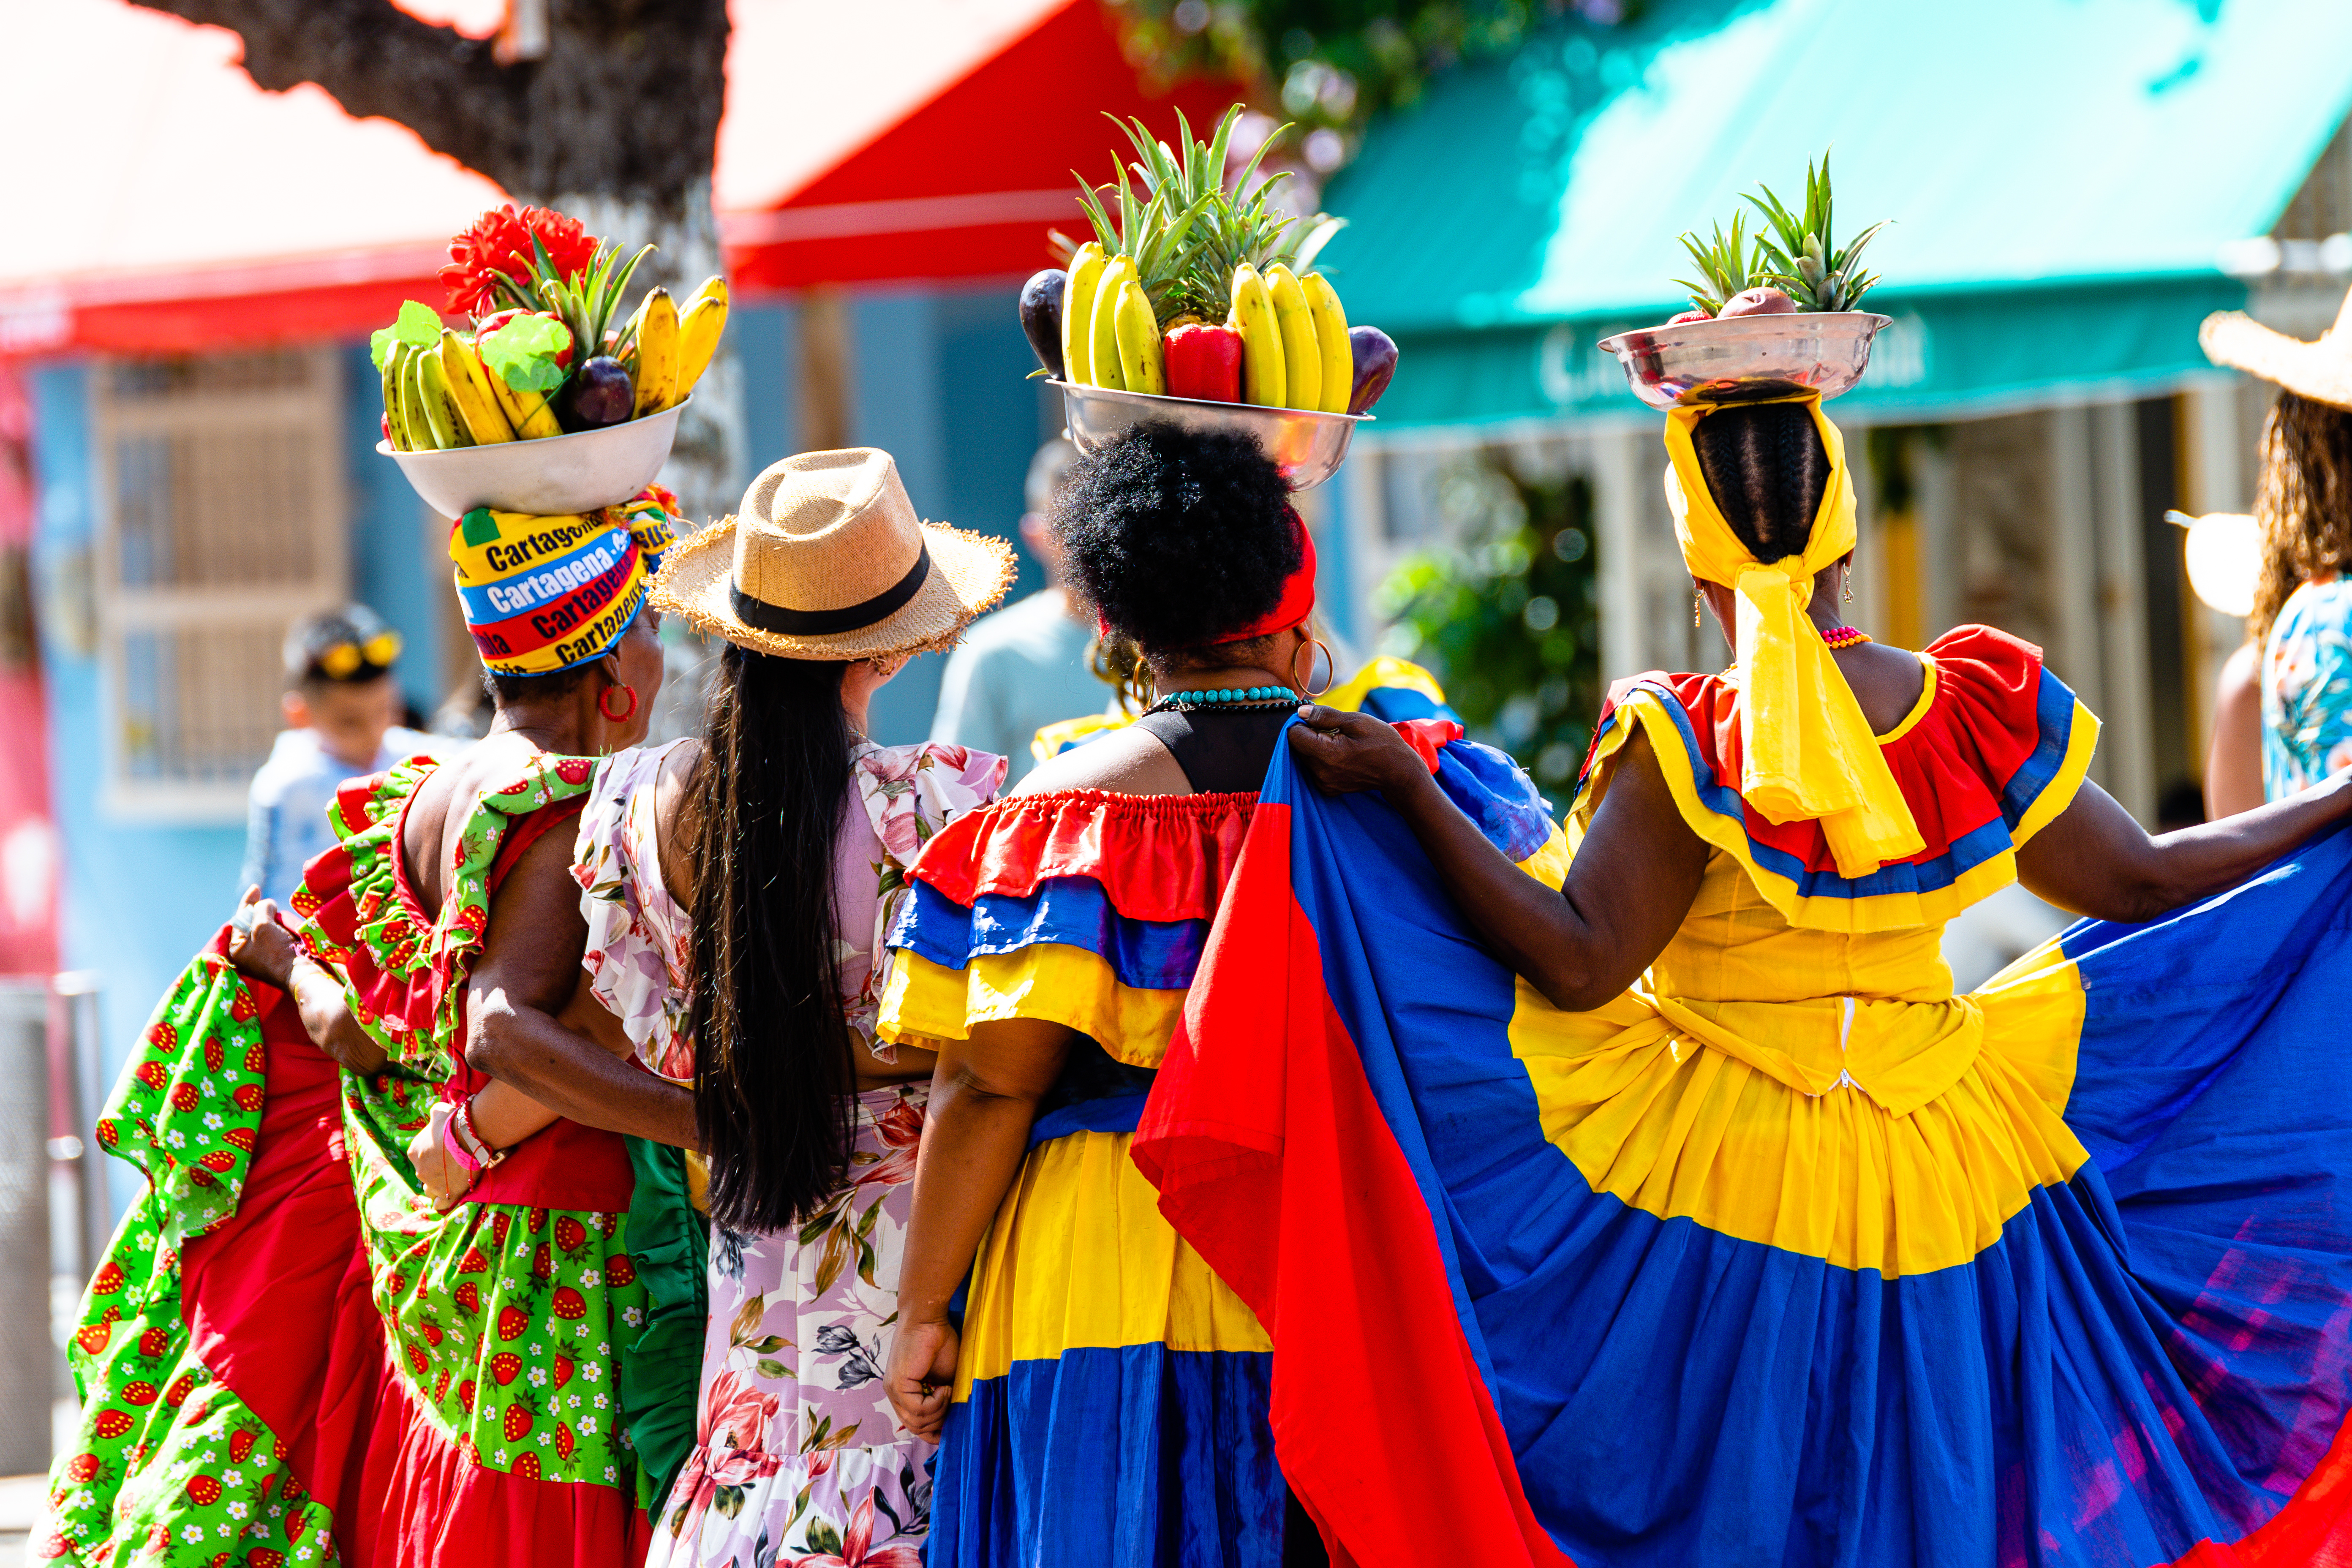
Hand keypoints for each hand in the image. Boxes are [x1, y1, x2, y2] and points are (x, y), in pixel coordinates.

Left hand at [225, 886, 297, 988]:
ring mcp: (263, 957)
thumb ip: (261, 909)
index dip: (247, 902)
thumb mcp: (263, 926)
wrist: (300, 974)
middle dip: (262, 913)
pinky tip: (287, 928)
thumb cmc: (276, 951)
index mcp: (237, 948)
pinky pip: (277, 937)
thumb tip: (267, 903)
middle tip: (272, 906)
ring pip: (267, 930)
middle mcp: (248, 954)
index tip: (255, 888)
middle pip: (253, 924)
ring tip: (282, 919)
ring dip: (274, 921)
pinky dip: (281, 929)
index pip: (239, 919)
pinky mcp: (278, 958)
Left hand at [407, 1101, 470, 1212]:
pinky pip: (441, 1205)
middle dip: (436, 1169)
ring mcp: (433, 1184)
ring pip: (431, 1189)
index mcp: (414, 1152)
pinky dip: (443, 1202)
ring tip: (452, 1179)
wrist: (469, 1137)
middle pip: (425, 1173)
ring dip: (438, 1185)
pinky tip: (450, 1195)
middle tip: (451, 1163)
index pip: (419, 1156)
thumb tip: (436, 1112)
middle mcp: (419, 1170)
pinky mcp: (448, 1194)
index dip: (433, 1153)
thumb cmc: (453, 1123)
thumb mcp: (439, 1112)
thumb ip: (434, 1114)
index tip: (445, 1150)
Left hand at [886, 1317, 958, 1440]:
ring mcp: (894, 1390)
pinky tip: (943, 1387)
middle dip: (940, 1422)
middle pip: (916, 1428)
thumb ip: (944, 1400)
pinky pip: (918, 1410)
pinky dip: (936, 1403)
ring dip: (939, 1411)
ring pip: (917, 1422)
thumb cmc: (940, 1343)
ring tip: (949, 1391)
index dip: (934, 1433)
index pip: (915, 1426)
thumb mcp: (946, 1379)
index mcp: (905, 1394)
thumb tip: (953, 1422)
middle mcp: (896, 1395)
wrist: (929, 1319)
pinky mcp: (898, 1384)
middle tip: (952, 1401)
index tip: (952, 1429)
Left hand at [1285, 705, 1428, 796]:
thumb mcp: (1356, 721)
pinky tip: (1341, 755)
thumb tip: (1300, 712)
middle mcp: (1320, 773)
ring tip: (1340, 743)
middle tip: (1334, 731)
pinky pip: (1314, 768)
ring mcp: (1323, 783)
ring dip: (1315, 747)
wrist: (1399, 772)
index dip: (1303, 723)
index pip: (1293, 735)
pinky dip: (1322, 759)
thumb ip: (1324, 716)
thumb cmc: (1382, 743)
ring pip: (1304, 758)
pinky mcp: (1327, 788)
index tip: (1319, 720)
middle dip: (1309, 735)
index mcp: (1326, 754)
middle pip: (1297, 747)